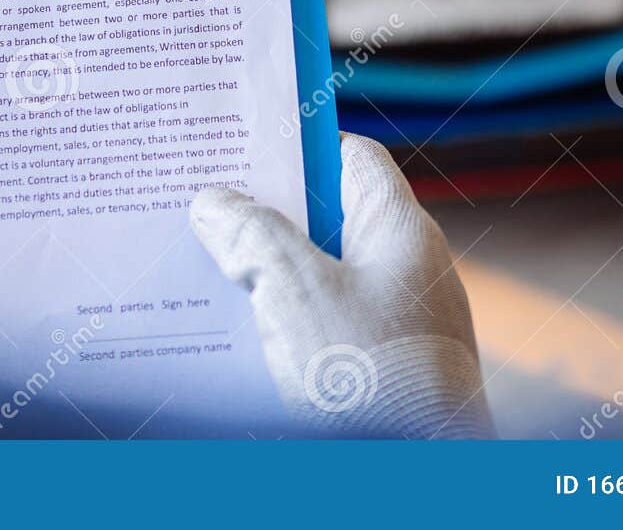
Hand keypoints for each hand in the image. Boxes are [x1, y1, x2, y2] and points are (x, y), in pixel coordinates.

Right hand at [191, 132, 493, 438]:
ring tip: (203, 270)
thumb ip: (252, 235)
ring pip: (323, 277)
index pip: (352, 158)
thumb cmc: (371, 376)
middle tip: (202, 209)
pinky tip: (237, 337)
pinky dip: (285, 325)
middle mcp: (407, 269)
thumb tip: (214, 201)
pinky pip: (327, 328)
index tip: (243, 147)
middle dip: (267, 216)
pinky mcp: (384, 370)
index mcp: (398, 229)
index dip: (298, 146)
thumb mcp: (295, 290)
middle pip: (329, 218)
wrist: (420, 477)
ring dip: (268, 275)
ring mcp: (400, 322)